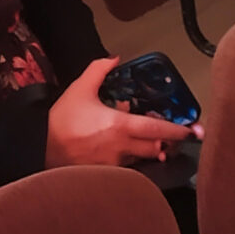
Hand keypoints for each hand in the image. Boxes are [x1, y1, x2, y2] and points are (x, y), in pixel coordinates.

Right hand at [45, 58, 197, 167]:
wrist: (41, 148)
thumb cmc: (62, 121)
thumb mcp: (79, 89)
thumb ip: (98, 70)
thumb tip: (114, 59)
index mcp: (119, 126)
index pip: (157, 129)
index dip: (178, 130)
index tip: (193, 130)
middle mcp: (122, 147)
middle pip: (157, 147)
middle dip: (168, 141)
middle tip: (176, 135)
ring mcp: (116, 164)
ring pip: (144, 158)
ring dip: (151, 149)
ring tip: (153, 141)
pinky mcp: (108, 174)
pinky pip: (130, 167)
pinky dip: (135, 158)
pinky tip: (130, 150)